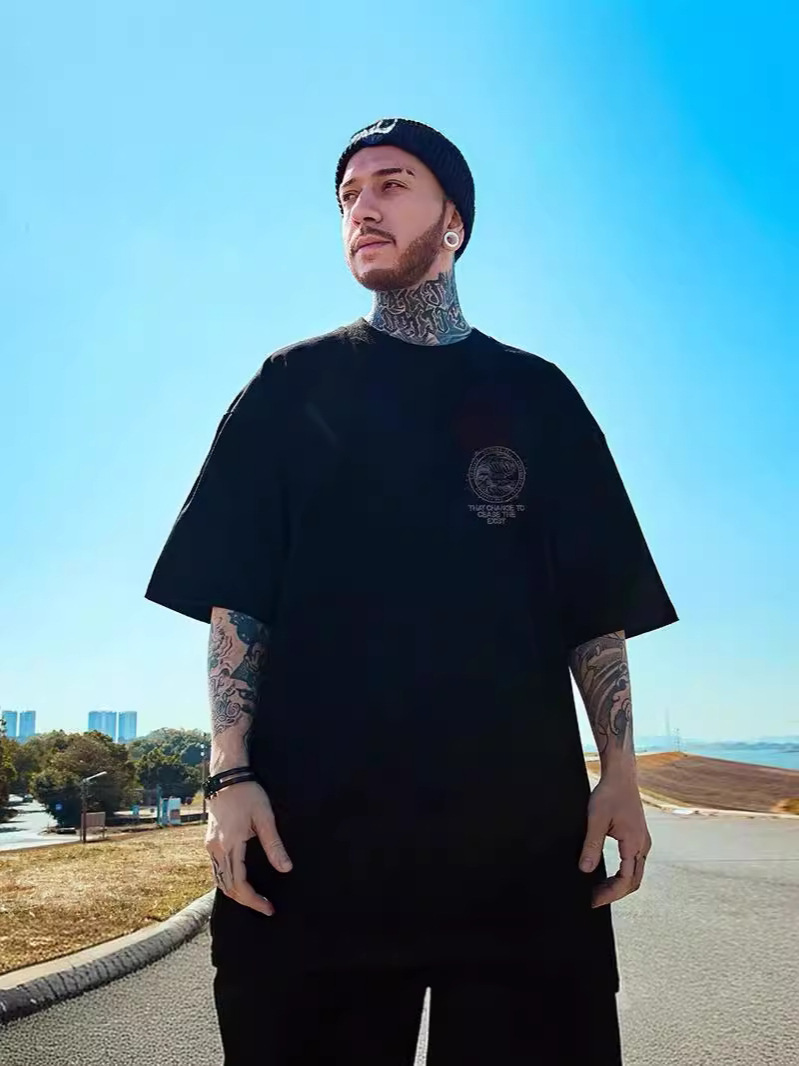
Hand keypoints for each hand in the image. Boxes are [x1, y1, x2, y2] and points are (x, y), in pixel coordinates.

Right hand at [205, 779, 292, 915]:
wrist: (227, 777)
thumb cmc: (248, 793)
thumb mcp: (265, 817)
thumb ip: (274, 845)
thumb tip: (286, 869)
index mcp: (230, 845)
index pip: (239, 884)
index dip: (254, 900)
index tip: (268, 908)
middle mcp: (216, 849)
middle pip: (227, 887)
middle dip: (246, 901)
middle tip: (265, 908)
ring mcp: (211, 846)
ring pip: (219, 881)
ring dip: (235, 893)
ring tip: (254, 898)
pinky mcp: (210, 842)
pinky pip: (216, 870)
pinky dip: (227, 882)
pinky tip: (240, 882)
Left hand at [578, 774, 651, 907]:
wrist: (621, 776)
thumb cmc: (609, 793)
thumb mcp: (596, 820)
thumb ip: (591, 846)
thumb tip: (585, 870)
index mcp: (634, 843)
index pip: (626, 880)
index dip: (610, 894)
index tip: (594, 901)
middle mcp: (643, 845)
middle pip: (634, 881)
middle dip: (615, 893)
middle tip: (594, 900)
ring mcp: (643, 841)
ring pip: (635, 873)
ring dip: (619, 884)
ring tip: (598, 889)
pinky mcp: (638, 837)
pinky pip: (634, 863)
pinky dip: (622, 874)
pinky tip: (607, 874)